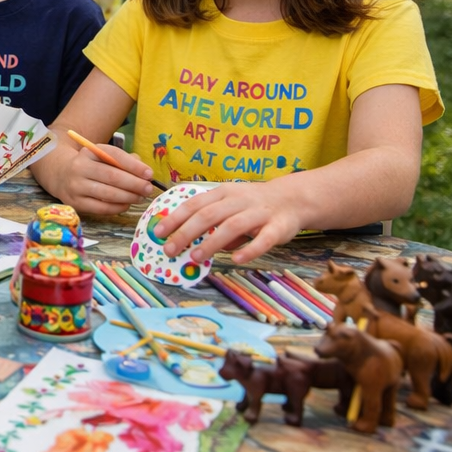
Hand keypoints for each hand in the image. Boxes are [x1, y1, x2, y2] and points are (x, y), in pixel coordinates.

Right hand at [50, 142, 155, 217]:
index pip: (114, 156)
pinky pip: (101, 208)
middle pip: (112, 176)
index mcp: (88, 152)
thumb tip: (144, 172)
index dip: (133, 165)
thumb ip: (124, 161)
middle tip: (148, 189)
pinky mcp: (76, 203)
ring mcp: (76, 186)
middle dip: (134, 183)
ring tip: (141, 198)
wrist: (61, 175)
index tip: (149, 174)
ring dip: (129, 197)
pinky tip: (127, 204)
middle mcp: (79, 167)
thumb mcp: (103, 157)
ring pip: (107, 193)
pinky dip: (118, 207)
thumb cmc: (90, 166)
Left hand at [158, 181, 302, 263]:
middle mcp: (239, 200)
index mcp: (223, 193)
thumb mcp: (228, 204)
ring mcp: (259, 213)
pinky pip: (263, 239)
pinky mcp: (278, 227)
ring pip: (232, 226)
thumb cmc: (252, 204)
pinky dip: (249, 249)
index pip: (194, 204)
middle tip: (170, 249)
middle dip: (186, 232)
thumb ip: (210, 220)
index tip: (158, 232)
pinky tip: (236, 259)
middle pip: (208, 215)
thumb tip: (187, 240)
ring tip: (195, 257)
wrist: (293, 198)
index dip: (175, 218)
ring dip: (212, 242)